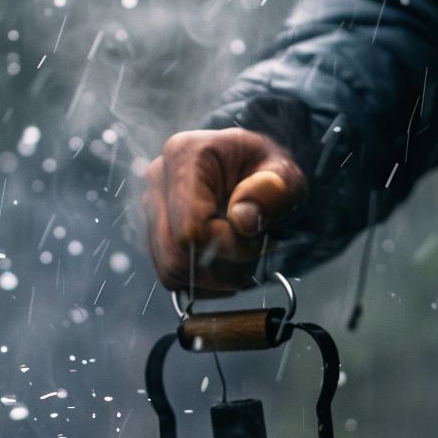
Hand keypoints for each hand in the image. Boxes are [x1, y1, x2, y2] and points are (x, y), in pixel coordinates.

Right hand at [143, 128, 305, 293]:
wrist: (253, 170)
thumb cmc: (266, 171)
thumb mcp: (285, 174)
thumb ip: (273, 192)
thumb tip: (242, 220)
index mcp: (185, 155)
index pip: (191, 228)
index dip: (227, 247)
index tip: (255, 239)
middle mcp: (158, 180)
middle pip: (174, 255)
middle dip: (220, 268)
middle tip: (252, 252)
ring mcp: (152, 207)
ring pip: (170, 271)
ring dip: (213, 277)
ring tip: (241, 258)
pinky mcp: (155, 232)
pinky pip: (170, 275)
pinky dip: (202, 281)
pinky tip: (225, 264)